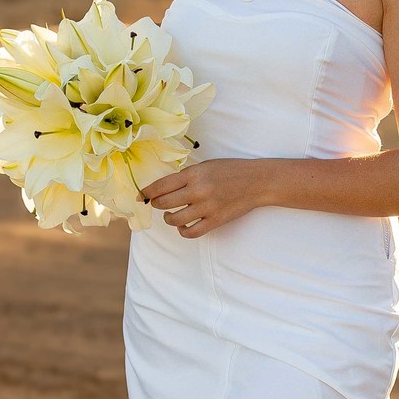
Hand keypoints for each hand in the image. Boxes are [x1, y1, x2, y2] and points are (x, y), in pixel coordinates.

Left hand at [141, 158, 269, 238]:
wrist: (257, 182)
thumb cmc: (231, 170)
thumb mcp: (207, 166)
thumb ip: (187, 176)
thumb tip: (164, 187)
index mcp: (194, 174)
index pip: (161, 185)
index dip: (147, 192)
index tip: (141, 196)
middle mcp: (198, 191)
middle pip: (164, 203)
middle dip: (157, 205)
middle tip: (158, 204)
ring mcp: (207, 207)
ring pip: (175, 219)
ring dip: (169, 218)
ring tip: (171, 215)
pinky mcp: (215, 221)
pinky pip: (191, 232)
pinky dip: (183, 231)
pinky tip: (183, 225)